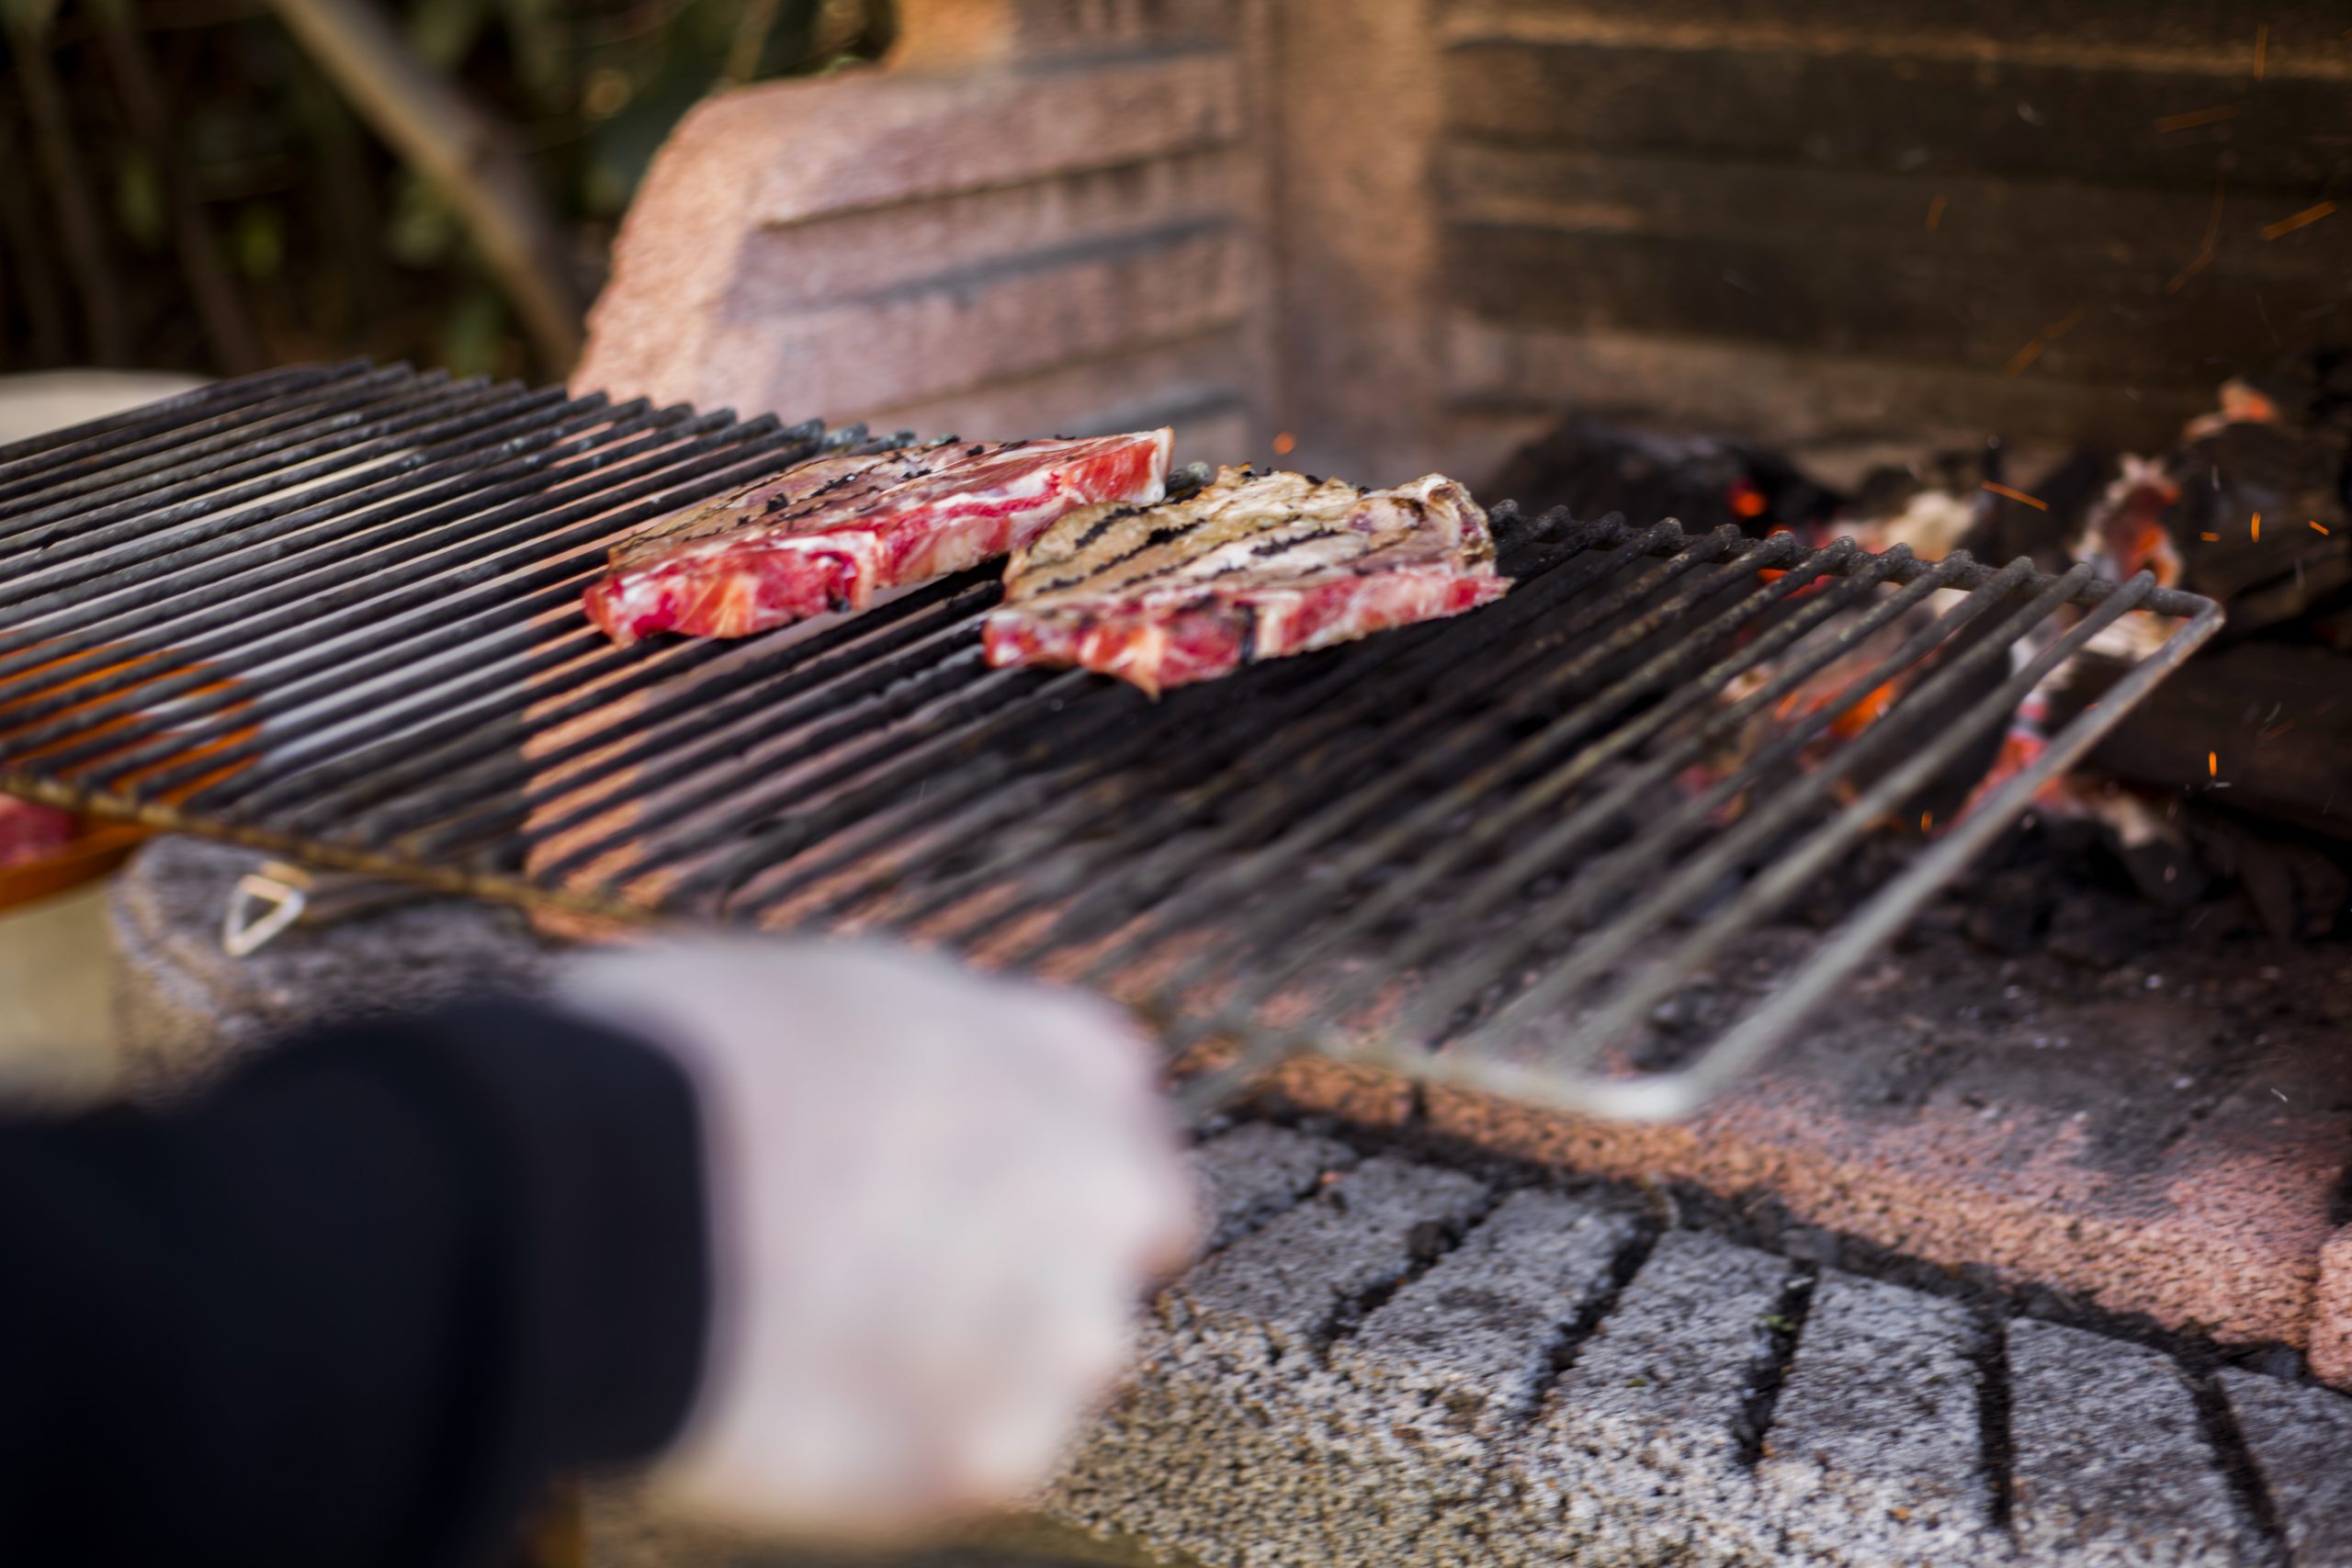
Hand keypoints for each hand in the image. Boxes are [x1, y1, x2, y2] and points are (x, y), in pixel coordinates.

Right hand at [556, 938, 1198, 1541]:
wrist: (603, 1196)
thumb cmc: (682, 1065)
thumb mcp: (834, 988)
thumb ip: (928, 1048)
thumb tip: (907, 1079)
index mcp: (1068, 1057)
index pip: (1125, 1127)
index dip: (1043, 1168)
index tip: (976, 1195)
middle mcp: (1104, 1190)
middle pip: (1120, 1257)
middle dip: (1042, 1275)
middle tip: (910, 1286)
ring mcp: (1062, 1330)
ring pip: (1052, 1376)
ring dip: (973, 1371)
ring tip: (833, 1346)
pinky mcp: (996, 1454)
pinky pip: (973, 1465)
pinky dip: (904, 1453)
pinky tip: (808, 1404)